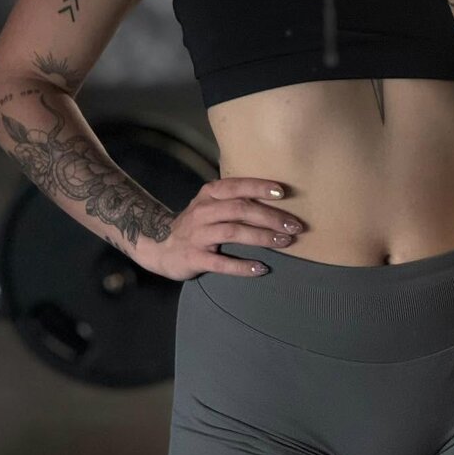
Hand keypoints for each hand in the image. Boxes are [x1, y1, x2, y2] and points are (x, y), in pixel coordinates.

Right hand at [135, 177, 305, 280]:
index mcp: (209, 194)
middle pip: (240, 209)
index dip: (259, 188)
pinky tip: (260, 268)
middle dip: (270, 216)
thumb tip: (274, 197)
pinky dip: (241, 266)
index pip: (237, 186)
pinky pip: (221, 263)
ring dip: (262, 237)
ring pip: (233, 232)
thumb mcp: (210, 204)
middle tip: (294, 225)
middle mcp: (203, 211)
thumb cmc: (196, 223)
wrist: (159, 246)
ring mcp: (198, 235)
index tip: (283, 192)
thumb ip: (234, 199)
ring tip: (284, 242)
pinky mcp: (194, 258)